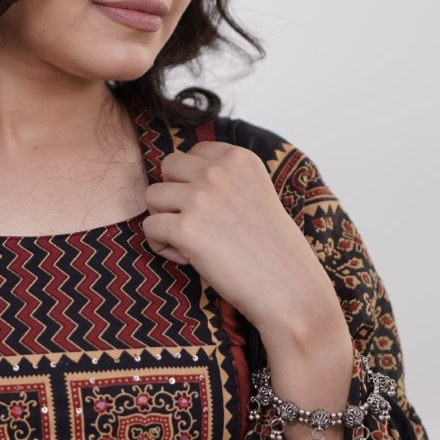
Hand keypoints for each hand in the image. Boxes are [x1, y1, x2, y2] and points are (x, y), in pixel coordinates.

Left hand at [141, 141, 342, 345]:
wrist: (289, 288)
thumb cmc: (272, 248)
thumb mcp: (255, 194)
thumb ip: (224, 179)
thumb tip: (176, 182)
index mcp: (239, 158)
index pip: (193, 152)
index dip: (192, 180)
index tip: (209, 207)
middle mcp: (218, 170)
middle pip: (167, 167)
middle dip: (172, 194)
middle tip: (191, 222)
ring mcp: (201, 197)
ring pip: (152, 196)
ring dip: (163, 220)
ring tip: (187, 242)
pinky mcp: (187, 228)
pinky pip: (149, 228)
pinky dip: (160, 246)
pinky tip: (185, 258)